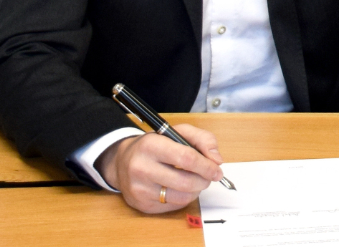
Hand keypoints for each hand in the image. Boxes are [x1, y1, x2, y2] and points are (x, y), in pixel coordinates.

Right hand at [97, 124, 224, 212]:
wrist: (121, 162)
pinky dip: (184, 198)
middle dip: (204, 180)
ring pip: (182, 197)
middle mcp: (141, 167)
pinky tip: (180, 188)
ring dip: (196, 190)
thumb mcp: (177, 132)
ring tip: (194, 181)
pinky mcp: (141, 204)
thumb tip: (216, 160)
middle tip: (208, 177)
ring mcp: (139, 188)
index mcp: (151, 145)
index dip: (206, 166)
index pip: (186, 158)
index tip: (217, 170)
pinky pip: (174, 206)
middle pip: (186, 181)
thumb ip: (202, 139)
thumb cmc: (154, 146)